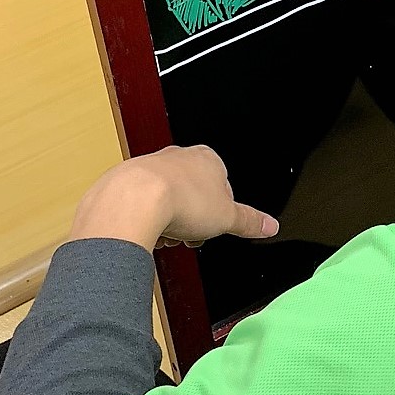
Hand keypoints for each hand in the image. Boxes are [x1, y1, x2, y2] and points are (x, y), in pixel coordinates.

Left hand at [68, 145, 277, 253]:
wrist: (133, 201)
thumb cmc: (179, 200)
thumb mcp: (227, 218)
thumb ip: (250, 222)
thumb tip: (269, 226)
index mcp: (208, 159)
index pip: (222, 189)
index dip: (217, 215)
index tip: (211, 229)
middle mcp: (178, 157)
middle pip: (192, 195)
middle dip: (191, 220)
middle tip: (188, 237)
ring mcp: (149, 166)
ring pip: (165, 200)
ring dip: (167, 222)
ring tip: (166, 237)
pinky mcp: (125, 180)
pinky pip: (140, 204)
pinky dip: (144, 220)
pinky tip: (146, 232)